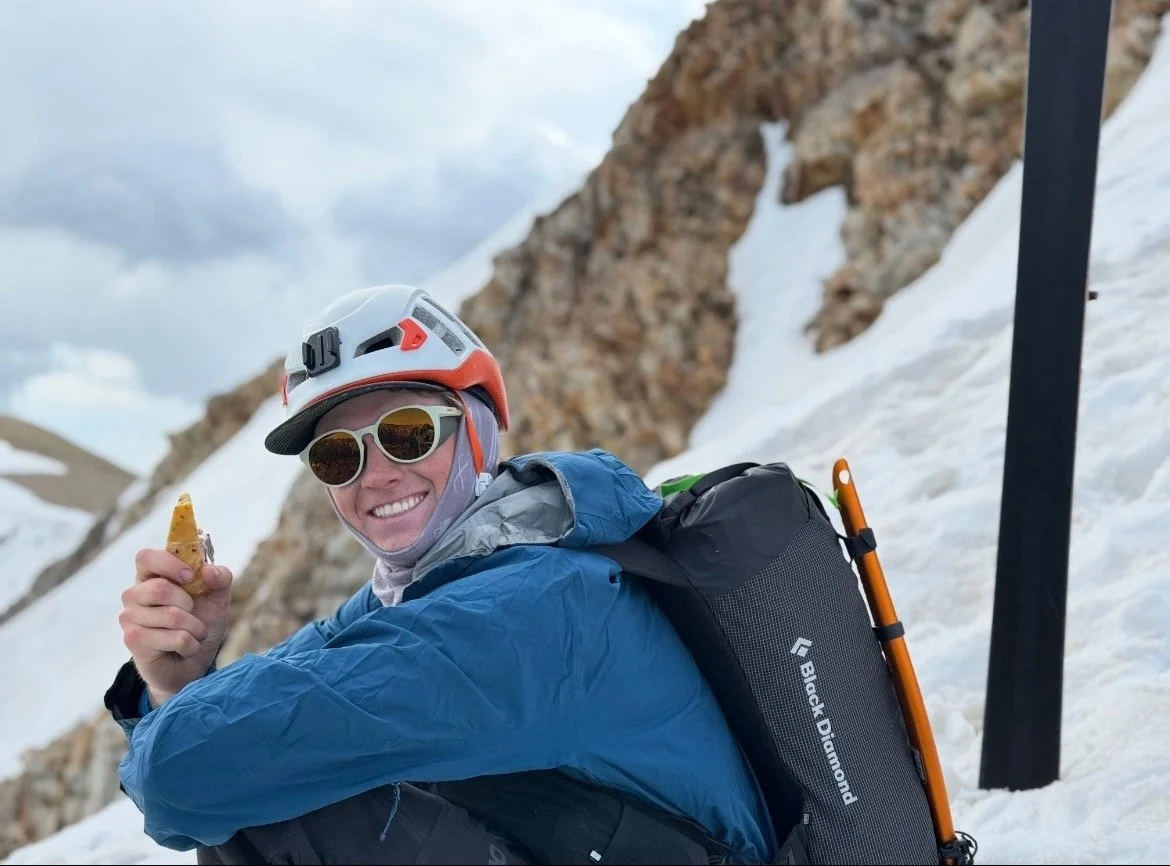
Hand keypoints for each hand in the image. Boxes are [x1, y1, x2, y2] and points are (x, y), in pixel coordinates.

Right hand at [120, 549, 233, 707]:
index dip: (169, 563)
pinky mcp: (134, 641)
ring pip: (171, 616)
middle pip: (159, 589)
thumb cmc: (201, 623)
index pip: (146, 557)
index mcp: (152, 577)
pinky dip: (191, 644)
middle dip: (189, 604)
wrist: (195, 662)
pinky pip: (175, 638)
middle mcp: (134, 595)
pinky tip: (185, 648)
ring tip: (194, 634)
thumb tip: (208, 570)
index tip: (191, 576)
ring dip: (195, 628)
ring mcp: (130, 618)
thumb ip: (220, 578)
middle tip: (194, 613)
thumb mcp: (218, 598)